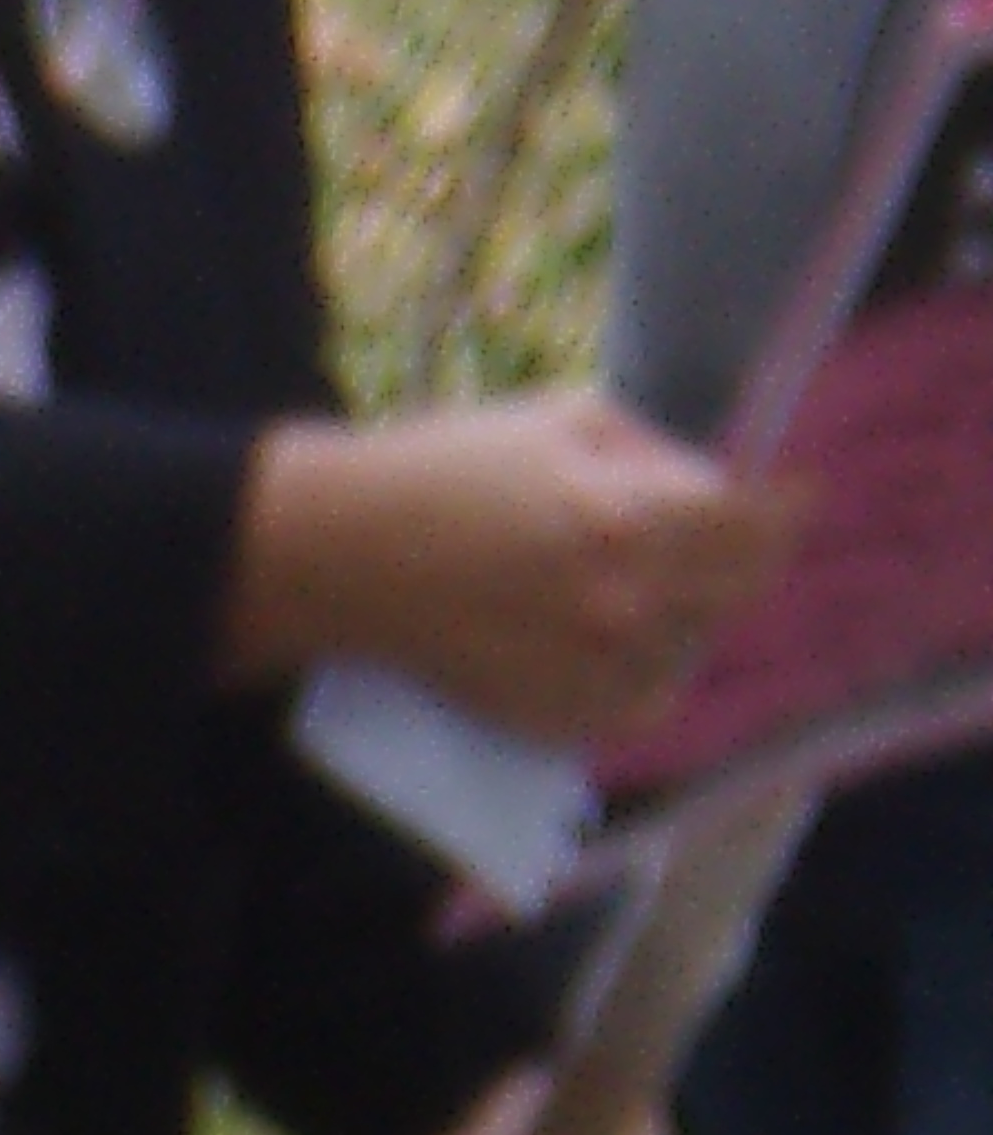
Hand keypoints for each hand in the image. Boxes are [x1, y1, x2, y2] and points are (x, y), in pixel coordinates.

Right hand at [230, 391, 801, 745]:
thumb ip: (647, 447)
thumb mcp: (550, 418)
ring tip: (620, 582)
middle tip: (709, 538)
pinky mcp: (568, 716)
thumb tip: (709, 484)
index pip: (756, 524)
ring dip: (678, 611)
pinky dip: (641, 669)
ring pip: (691, 643)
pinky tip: (597, 636)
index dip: (785, 506)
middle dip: (736, 556)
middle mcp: (630, 604)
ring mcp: (601, 669)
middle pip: (740, 587)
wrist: (340, 553)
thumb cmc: (439, 467)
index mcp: (630, 519)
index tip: (795, 496)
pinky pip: (646, 700)